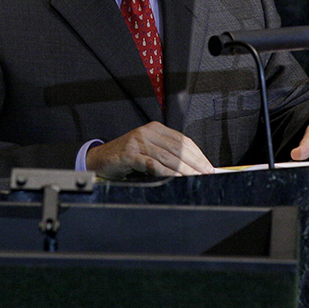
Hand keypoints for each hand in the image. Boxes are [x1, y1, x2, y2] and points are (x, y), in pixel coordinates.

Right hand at [85, 121, 214, 178]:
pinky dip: (167, 172)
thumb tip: (192, 168)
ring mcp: (138, 142)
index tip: (208, 166)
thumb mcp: (148, 150)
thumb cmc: (126, 157)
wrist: (100, 159)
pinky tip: (177, 178)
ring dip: (185, 169)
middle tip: (207, 174)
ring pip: (168, 156)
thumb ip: (166, 154)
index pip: (183, 140)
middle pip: (178, 148)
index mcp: (156, 128)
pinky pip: (153, 164)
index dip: (198, 154)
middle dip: (195, 163)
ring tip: (196, 178)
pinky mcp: (130, 154)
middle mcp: (148, 132)